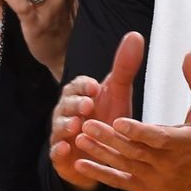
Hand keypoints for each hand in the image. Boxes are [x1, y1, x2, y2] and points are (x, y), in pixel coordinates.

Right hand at [49, 31, 142, 190]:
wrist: (100, 155)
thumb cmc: (108, 119)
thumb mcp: (118, 94)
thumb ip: (124, 67)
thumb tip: (135, 35)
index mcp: (80, 95)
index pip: (77, 85)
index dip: (84, 86)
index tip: (95, 87)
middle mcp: (67, 112)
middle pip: (66, 104)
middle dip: (75, 104)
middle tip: (88, 106)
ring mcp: (61, 133)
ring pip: (59, 127)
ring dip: (66, 125)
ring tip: (76, 126)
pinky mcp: (60, 155)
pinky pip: (55, 153)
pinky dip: (58, 150)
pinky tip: (64, 149)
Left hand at [73, 52, 190, 190]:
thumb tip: (189, 53)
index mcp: (186, 143)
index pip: (158, 139)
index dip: (137, 131)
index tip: (117, 120)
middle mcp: (171, 165)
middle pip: (135, 152)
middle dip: (109, 139)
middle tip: (86, 122)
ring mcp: (158, 180)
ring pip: (125, 166)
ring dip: (100, 153)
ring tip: (79, 136)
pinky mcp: (148, 188)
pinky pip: (120, 182)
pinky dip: (100, 174)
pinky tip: (80, 163)